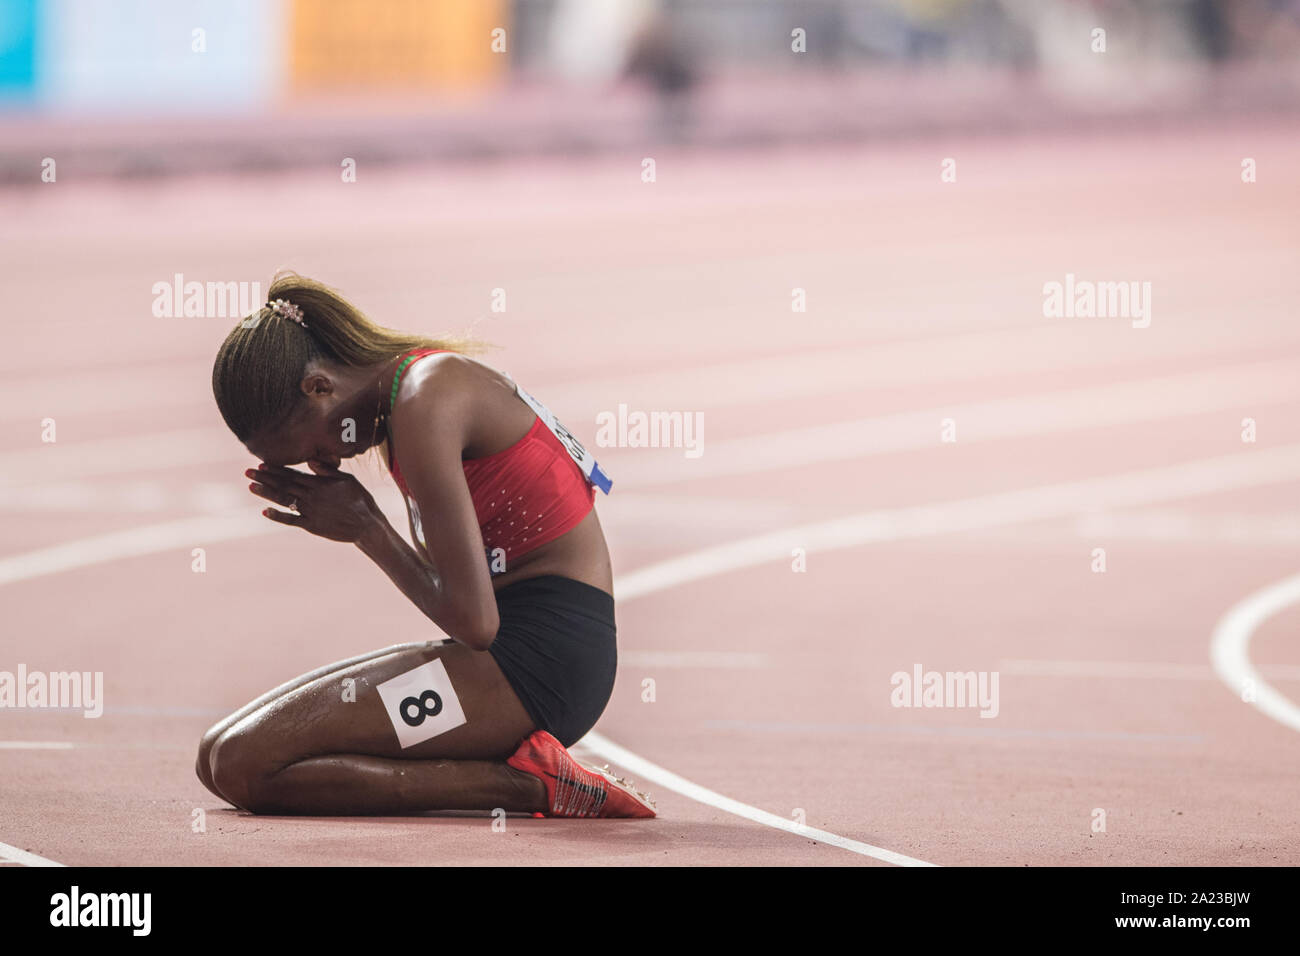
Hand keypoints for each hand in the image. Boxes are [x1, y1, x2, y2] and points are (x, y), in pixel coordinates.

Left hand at [245, 461, 380, 542]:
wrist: (366, 525)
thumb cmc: (360, 499)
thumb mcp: (347, 480)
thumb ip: (328, 471)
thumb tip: (311, 461)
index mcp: (319, 484)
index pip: (293, 474)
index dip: (276, 469)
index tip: (261, 464)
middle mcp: (311, 496)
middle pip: (283, 485)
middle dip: (265, 478)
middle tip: (248, 472)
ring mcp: (310, 511)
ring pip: (283, 500)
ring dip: (266, 493)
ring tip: (251, 486)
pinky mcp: (311, 526)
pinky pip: (291, 520)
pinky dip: (277, 516)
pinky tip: (264, 511)